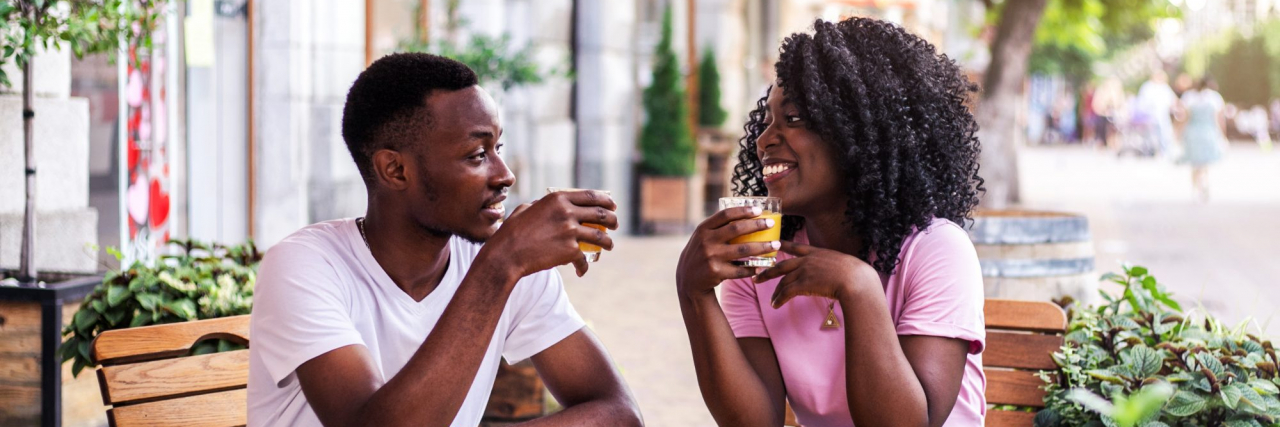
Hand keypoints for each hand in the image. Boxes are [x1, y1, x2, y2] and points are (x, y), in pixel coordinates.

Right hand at [481, 190, 617, 278]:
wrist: (506, 255)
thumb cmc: (511, 232)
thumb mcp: (525, 209)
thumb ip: (540, 205)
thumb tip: (544, 205)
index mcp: (558, 198)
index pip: (591, 196)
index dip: (606, 201)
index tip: (613, 206)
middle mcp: (567, 212)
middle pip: (601, 214)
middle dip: (613, 220)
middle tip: (615, 225)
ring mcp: (570, 231)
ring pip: (600, 237)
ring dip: (608, 242)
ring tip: (609, 246)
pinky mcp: (569, 250)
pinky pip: (584, 259)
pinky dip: (584, 266)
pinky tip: (581, 270)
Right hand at [676, 206, 780, 298]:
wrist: (688, 280)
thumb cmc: (701, 253)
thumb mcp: (702, 237)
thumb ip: (717, 227)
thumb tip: (745, 214)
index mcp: (703, 229)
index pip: (726, 215)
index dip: (744, 211)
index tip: (759, 210)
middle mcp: (706, 241)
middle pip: (737, 229)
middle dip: (757, 225)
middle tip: (771, 224)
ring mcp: (711, 257)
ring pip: (743, 250)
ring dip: (763, 247)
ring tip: (776, 245)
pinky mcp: (716, 272)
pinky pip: (741, 270)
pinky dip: (753, 268)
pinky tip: (762, 266)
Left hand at [752, 241, 879, 308]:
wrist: (856, 280)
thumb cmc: (857, 275)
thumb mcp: (843, 263)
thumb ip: (833, 266)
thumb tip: (834, 273)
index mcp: (817, 252)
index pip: (796, 246)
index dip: (783, 245)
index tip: (774, 245)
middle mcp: (808, 260)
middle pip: (781, 265)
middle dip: (768, 272)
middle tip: (756, 277)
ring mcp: (804, 271)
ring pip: (783, 281)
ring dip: (775, 292)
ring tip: (772, 300)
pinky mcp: (803, 283)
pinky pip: (786, 292)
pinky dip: (779, 299)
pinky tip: (775, 305)